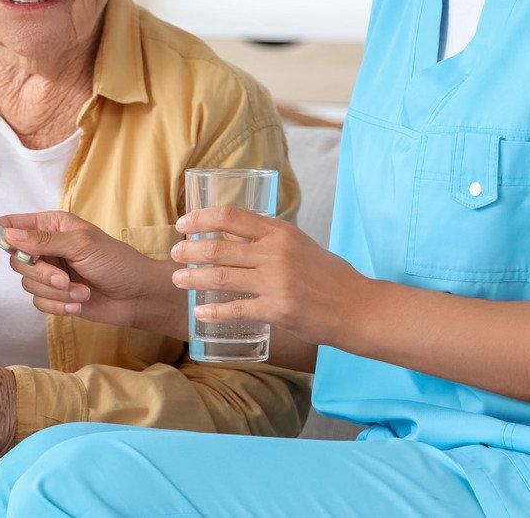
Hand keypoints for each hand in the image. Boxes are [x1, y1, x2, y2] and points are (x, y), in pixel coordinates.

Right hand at [0, 211, 183, 337]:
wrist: (137, 296)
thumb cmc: (116, 262)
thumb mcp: (81, 244)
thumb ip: (44, 241)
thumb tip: (8, 234)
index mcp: (52, 226)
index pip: (14, 225)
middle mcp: (47, 247)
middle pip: (17, 261)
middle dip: (42, 274)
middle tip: (65, 277)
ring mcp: (50, 273)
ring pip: (28, 285)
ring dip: (57, 293)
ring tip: (82, 291)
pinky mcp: (54, 296)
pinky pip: (39, 303)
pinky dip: (60, 306)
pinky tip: (81, 302)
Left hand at [172, 207, 365, 346]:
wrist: (355, 306)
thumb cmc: (328, 275)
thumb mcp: (299, 244)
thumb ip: (270, 239)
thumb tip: (235, 236)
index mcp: (280, 232)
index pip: (231, 217)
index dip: (201, 218)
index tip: (183, 223)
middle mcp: (275, 252)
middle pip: (219, 247)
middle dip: (190, 250)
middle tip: (174, 253)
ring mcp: (275, 281)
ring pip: (222, 277)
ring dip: (193, 278)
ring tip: (176, 279)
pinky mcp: (277, 309)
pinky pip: (237, 309)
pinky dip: (214, 311)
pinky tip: (199, 312)